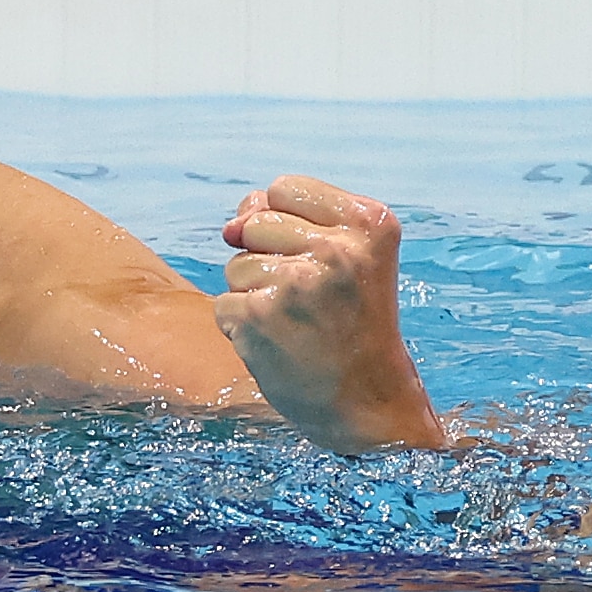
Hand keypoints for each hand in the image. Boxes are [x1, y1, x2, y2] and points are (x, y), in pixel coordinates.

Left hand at [215, 175, 443, 451]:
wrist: (369, 403)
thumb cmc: (354, 326)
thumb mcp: (347, 259)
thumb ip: (291, 222)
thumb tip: (232, 223)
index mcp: (368, 223)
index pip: (283, 188)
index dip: (283, 222)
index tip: (315, 259)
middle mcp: (336, 249)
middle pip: (254, 222)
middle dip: (266, 257)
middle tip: (308, 299)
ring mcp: (295, 283)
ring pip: (235, 265)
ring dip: (253, 295)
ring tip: (296, 323)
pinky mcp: (259, 317)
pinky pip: (222, 304)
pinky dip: (240, 328)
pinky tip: (278, 344)